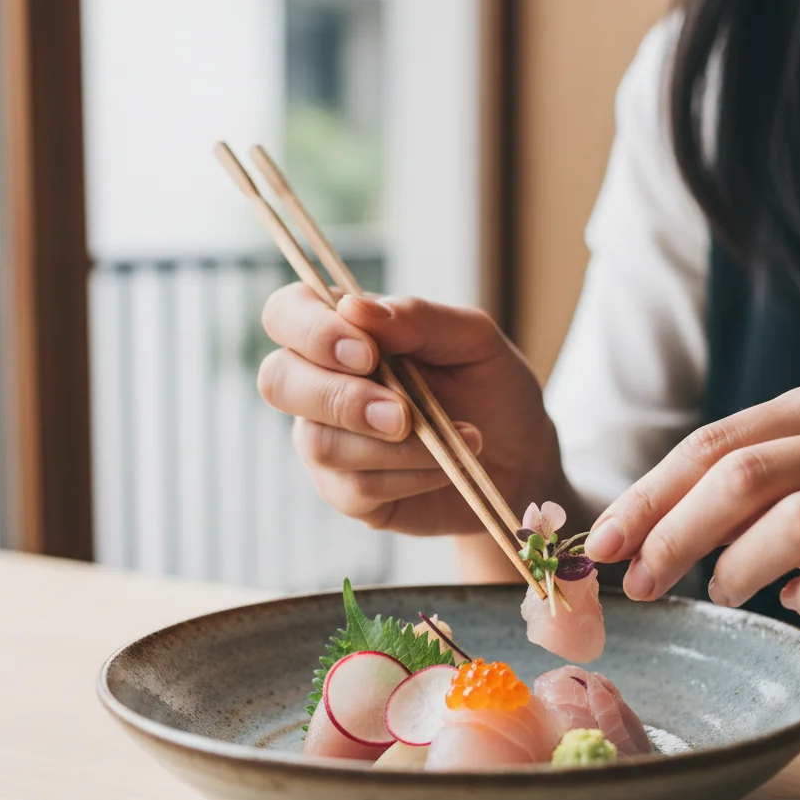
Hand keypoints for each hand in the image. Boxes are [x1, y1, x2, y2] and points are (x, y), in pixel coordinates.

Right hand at [257, 284, 563, 535]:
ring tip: (455, 436)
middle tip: (403, 414)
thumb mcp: (472, 339)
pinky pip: (356, 487)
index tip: (367, 353)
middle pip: (278, 382)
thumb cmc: (491, 388)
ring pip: (320, 443)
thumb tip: (354, 307)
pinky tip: (447, 466)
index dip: (310, 330)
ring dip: (394, 446)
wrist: (521, 457)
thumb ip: (416, 318)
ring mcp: (328, 441)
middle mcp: (320, 384)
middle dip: (340, 398)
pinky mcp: (347, 493)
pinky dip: (412, 475)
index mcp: (342, 333)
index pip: (286, 314)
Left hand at [584, 376, 799, 653]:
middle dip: (676, 535)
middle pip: (746, 476)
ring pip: (798, 524)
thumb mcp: (799, 483)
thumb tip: (630, 535)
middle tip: (642, 582)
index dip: (649, 496)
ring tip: (725, 590)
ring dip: (739, 568)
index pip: (714, 443)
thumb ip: (731, 494)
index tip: (603, 543)